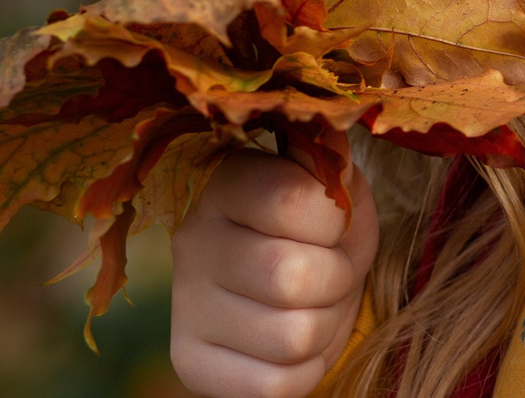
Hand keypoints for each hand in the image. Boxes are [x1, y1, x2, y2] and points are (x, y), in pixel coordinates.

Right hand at [171, 151, 380, 397]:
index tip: (332, 222)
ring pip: (291, 335)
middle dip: (336, 278)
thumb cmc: (322, 229)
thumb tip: (331, 150)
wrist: (301, 286)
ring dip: (325, 325)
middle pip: (291, 276)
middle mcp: (193, 242)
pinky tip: (295, 342)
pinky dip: (305, 369)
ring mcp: (185, 306)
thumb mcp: (339, 188)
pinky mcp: (191, 363)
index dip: (333, 218)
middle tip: (331, 271)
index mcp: (227, 183)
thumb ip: (334, 167)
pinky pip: (274, 385)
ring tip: (314, 305)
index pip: (290, 199)